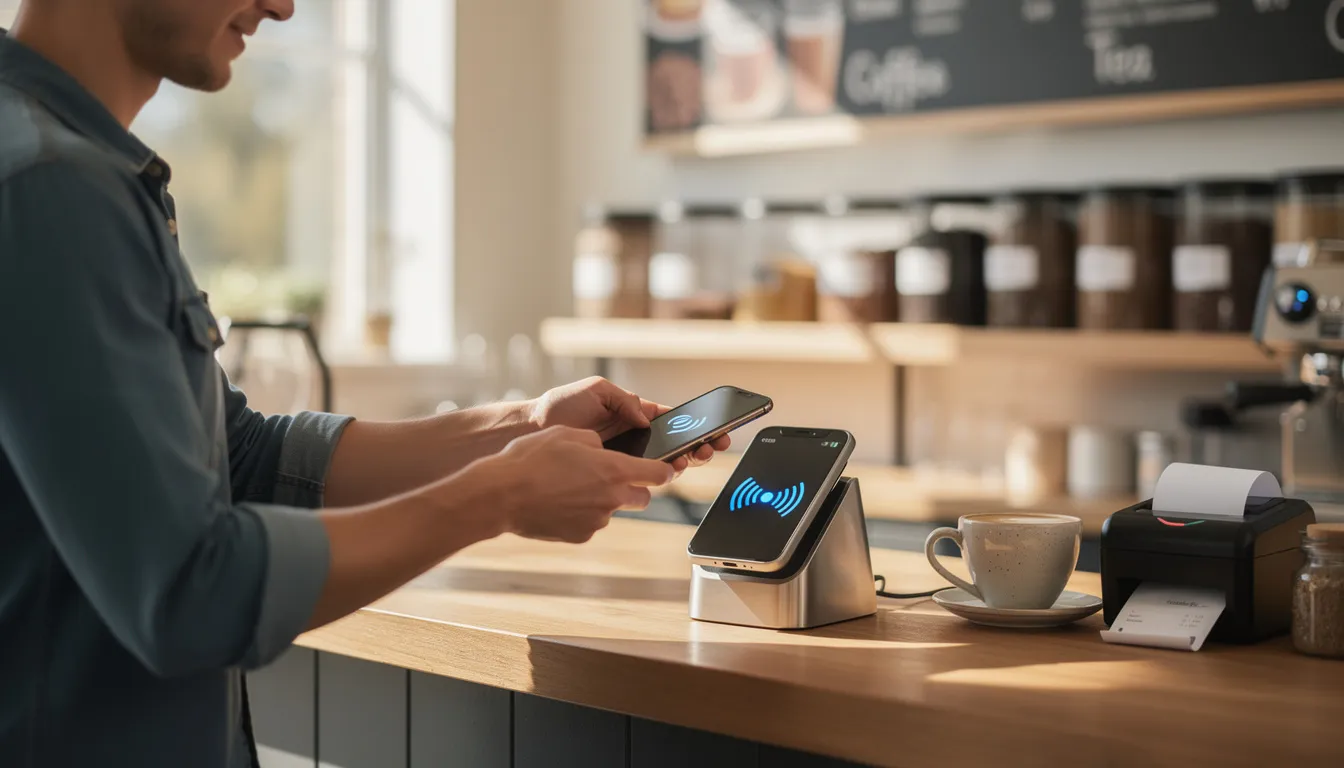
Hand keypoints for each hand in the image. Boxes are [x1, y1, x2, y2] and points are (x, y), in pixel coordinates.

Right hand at [484, 426, 674, 542]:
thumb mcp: (568, 434)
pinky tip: (558, 502)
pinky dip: (581, 514)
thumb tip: (604, 450)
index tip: (667, 468)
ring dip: (602, 500)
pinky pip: (590, 523)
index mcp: (614, 469)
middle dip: (634, 487)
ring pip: (612, 510)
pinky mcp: (581, 536)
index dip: (666, 470)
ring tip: (570, 487)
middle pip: (642, 497)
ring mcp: (597, 521)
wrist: (501, 495)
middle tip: (610, 477)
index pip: (659, 474)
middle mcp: (612, 498)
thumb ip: (596, 441)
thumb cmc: (532, 459)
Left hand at [527, 377, 731, 473]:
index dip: (694, 426)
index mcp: (633, 413)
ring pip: (658, 463)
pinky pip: (635, 477)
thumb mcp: (595, 390)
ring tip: (690, 460)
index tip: (713, 431)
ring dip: (679, 462)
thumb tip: (645, 417)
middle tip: (708, 449)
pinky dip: (652, 477)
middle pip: (672, 444)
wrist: (531, 431)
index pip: (670, 420)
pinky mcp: (609, 474)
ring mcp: (622, 456)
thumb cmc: (561, 406)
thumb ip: (624, 400)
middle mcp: (632, 436)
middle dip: (695, 447)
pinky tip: (664, 474)